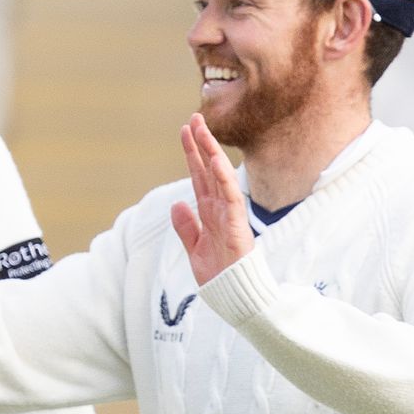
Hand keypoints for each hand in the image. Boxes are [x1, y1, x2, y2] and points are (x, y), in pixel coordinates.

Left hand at [170, 115, 256, 283]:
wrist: (233, 296)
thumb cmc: (218, 274)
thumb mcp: (195, 248)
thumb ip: (186, 227)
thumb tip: (176, 205)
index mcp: (210, 212)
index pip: (199, 176)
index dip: (192, 154)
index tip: (184, 131)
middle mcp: (220, 209)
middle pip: (208, 170)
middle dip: (201, 144)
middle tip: (194, 118)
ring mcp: (229, 215)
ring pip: (219, 177)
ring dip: (211, 153)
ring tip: (201, 130)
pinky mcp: (237, 226)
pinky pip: (230, 198)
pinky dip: (223, 179)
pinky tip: (215, 160)